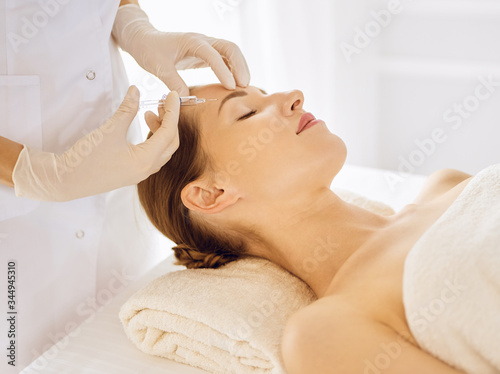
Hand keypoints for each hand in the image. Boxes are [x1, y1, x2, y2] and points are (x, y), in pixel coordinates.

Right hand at [13, 86, 179, 200]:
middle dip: (169, 121)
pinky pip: (152, 155)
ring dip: (161, 130)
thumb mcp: (110, 129)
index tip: (173, 95)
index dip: (173, 111)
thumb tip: (135, 90)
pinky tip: (143, 128)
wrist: (66, 180)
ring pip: (162, 150)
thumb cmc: (87, 158)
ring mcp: (140, 173)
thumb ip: (127, 109)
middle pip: (170, 142)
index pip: (169, 132)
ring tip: (149, 113)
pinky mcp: (132, 173)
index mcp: (146, 160)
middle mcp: (147, 169)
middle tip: (162, 103)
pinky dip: (153, 140)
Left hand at [112, 5, 249, 95]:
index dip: (223, 70)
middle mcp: (202, 41)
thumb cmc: (150, 51)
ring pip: (230, 52)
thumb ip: (173, 82)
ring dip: (240, 67)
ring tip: (244, 87)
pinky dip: (233, 70)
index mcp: (191, 41)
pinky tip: (235, 84)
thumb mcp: (158, 67)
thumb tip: (187, 99)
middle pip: (229, 48)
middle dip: (240, 66)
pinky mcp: (205, 54)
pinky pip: (225, 59)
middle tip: (244, 86)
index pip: (213, 54)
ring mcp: (205, 46)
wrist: (144, 40)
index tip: (231, 86)